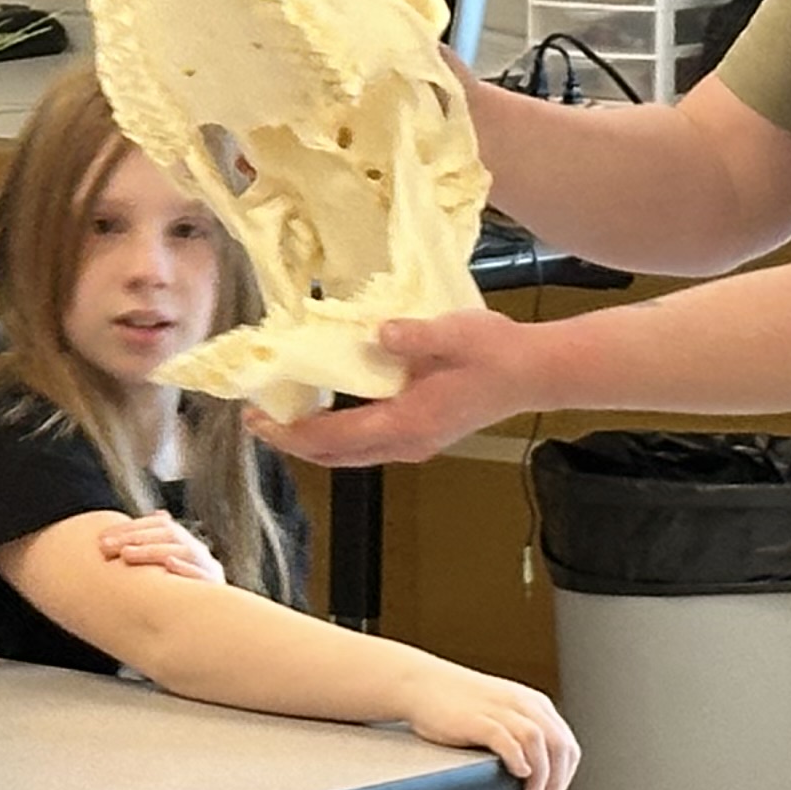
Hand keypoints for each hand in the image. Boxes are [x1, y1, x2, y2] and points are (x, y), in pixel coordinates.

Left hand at [95, 511, 222, 584]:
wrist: (217, 624)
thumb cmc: (184, 593)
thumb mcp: (169, 569)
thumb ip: (152, 550)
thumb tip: (143, 524)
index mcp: (186, 543)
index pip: (160, 524)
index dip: (131, 527)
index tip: (102, 538)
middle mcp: (198, 552)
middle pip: (168, 534)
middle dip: (134, 538)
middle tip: (106, 547)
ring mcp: (208, 569)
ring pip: (182, 551)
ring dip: (152, 551)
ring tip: (126, 554)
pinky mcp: (215, 589)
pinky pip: (202, 577)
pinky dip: (186, 569)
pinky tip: (169, 565)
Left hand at [255, 310, 560, 470]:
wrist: (534, 373)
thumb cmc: (496, 353)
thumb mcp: (454, 334)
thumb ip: (413, 336)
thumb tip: (377, 334)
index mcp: (406, 423)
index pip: (331, 439)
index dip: (289, 433)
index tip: (256, 419)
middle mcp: (405, 443)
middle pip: (333, 456)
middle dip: (292, 441)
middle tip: (258, 419)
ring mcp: (414, 443)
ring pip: (349, 453)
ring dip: (313, 440)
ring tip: (284, 414)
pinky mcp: (421, 435)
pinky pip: (366, 442)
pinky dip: (337, 433)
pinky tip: (326, 408)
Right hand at [394, 656, 579, 789]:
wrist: (420, 684)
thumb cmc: (456, 705)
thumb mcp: (501, 714)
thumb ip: (520, 735)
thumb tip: (534, 775)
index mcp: (534, 704)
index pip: (567, 744)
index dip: (564, 776)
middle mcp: (523, 704)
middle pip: (559, 745)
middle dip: (557, 781)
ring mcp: (500, 710)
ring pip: (539, 743)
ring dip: (542, 775)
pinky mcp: (478, 719)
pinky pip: (508, 739)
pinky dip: (518, 759)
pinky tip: (518, 773)